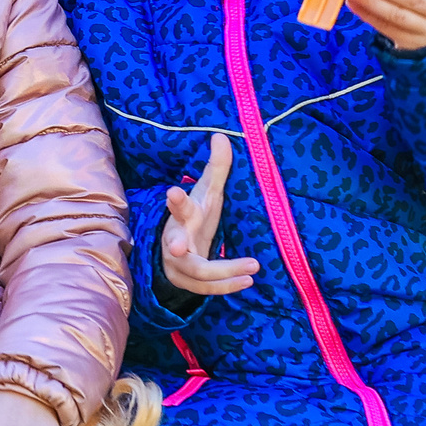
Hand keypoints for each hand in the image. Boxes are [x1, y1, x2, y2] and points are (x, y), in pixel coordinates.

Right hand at [161, 133, 258, 297]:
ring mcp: (177, 263)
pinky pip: (204, 289)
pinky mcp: (185, 281)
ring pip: (197, 271)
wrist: (176, 249)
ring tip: (252, 268)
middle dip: (175, 245)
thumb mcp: (208, 192)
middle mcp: (175, 239)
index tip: (173, 192)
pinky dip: (226, 286)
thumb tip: (221, 136)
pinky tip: (248, 281)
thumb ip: (216, 168)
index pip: (178, 205)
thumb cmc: (197, 216)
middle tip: (177, 247)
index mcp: (183, 215)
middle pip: (173, 242)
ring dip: (224, 272)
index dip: (176, 200)